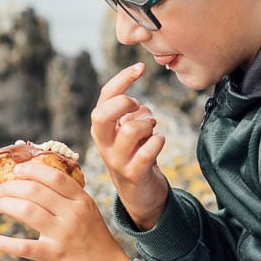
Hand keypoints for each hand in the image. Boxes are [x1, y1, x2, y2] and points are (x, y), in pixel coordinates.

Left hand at [0, 162, 130, 260]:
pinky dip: (5, 243)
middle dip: (11, 186)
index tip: (16, 170)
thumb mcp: (90, 216)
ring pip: (27, 210)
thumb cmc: (97, 247)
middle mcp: (73, 214)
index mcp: (83, 201)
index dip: (32, 170)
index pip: (54, 176)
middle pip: (35, 190)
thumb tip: (40, 188)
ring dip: (5, 204)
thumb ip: (70, 202)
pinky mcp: (54, 256)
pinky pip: (23, 246)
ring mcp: (63, 234)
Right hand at [90, 62, 168, 230]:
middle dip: (125, 103)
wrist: (139, 194)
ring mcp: (117, 160)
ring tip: (152, 128)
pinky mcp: (134, 174)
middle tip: (140, 109)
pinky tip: (159, 141)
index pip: (104, 97)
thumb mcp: (128, 130)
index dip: (122, 79)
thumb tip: (138, 101)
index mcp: (101, 128)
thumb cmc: (136, 153)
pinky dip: (158, 141)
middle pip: (102, 114)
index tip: (140, 67)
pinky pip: (147, 152)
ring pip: (130, 130)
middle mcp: (104, 144)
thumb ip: (129, 112)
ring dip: (147, 123)